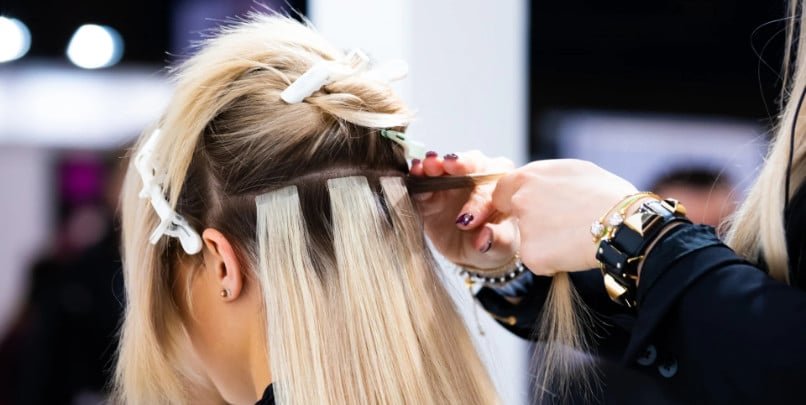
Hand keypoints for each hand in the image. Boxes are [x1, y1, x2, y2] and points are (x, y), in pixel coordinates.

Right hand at [410, 151, 517, 269]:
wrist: (474, 250)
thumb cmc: (496, 242)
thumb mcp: (500, 247)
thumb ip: (496, 241)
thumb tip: (484, 240)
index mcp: (503, 186)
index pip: (493, 188)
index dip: (478, 202)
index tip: (467, 220)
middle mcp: (479, 176)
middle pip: (471, 163)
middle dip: (459, 164)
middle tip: (449, 165)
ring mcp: (452, 180)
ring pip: (445, 165)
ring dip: (435, 165)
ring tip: (427, 166)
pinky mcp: (430, 190)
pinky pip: (423, 179)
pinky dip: (418, 176)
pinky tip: (414, 174)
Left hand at [492, 159, 637, 274]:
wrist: (626, 224)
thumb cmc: (608, 195)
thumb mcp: (574, 171)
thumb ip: (546, 179)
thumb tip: (538, 184)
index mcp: (528, 176)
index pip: (502, 190)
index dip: (514, 201)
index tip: (531, 209)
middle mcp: (520, 200)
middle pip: (515, 217)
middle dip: (531, 223)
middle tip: (560, 226)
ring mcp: (524, 228)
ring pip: (528, 240)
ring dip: (545, 243)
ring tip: (575, 236)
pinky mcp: (531, 255)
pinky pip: (538, 262)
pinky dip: (552, 262)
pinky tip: (574, 252)